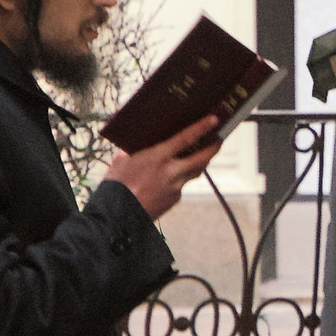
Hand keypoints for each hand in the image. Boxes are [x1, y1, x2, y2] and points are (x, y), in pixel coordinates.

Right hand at [105, 115, 222, 219]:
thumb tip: (138, 141)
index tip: (214, 119)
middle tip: (219, 139)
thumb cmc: (117, 186)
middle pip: (201, 159)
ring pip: (194, 172)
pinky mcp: (174, 199)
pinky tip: (173, 176)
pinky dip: (181, 178)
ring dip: (200, 163)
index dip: (202, 128)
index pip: (186, 139)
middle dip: (213, 148)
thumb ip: (133, 150)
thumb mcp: (121, 161)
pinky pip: (182, 185)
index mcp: (158, 158)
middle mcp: (171, 172)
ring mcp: (175, 188)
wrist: (118, 216)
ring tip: (201, 154)